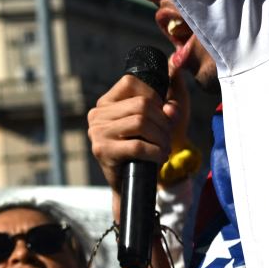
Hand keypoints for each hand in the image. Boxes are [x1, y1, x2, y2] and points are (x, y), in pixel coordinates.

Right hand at [86, 72, 180, 191]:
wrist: (129, 185)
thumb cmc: (142, 150)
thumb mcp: (155, 124)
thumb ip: (166, 109)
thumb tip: (171, 110)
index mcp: (106, 103)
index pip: (130, 82)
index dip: (152, 96)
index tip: (160, 114)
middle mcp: (97, 115)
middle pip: (141, 104)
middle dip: (162, 121)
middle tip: (167, 137)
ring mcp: (98, 132)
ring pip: (141, 122)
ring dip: (161, 137)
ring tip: (165, 148)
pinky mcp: (103, 150)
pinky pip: (137, 146)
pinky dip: (155, 152)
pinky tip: (160, 157)